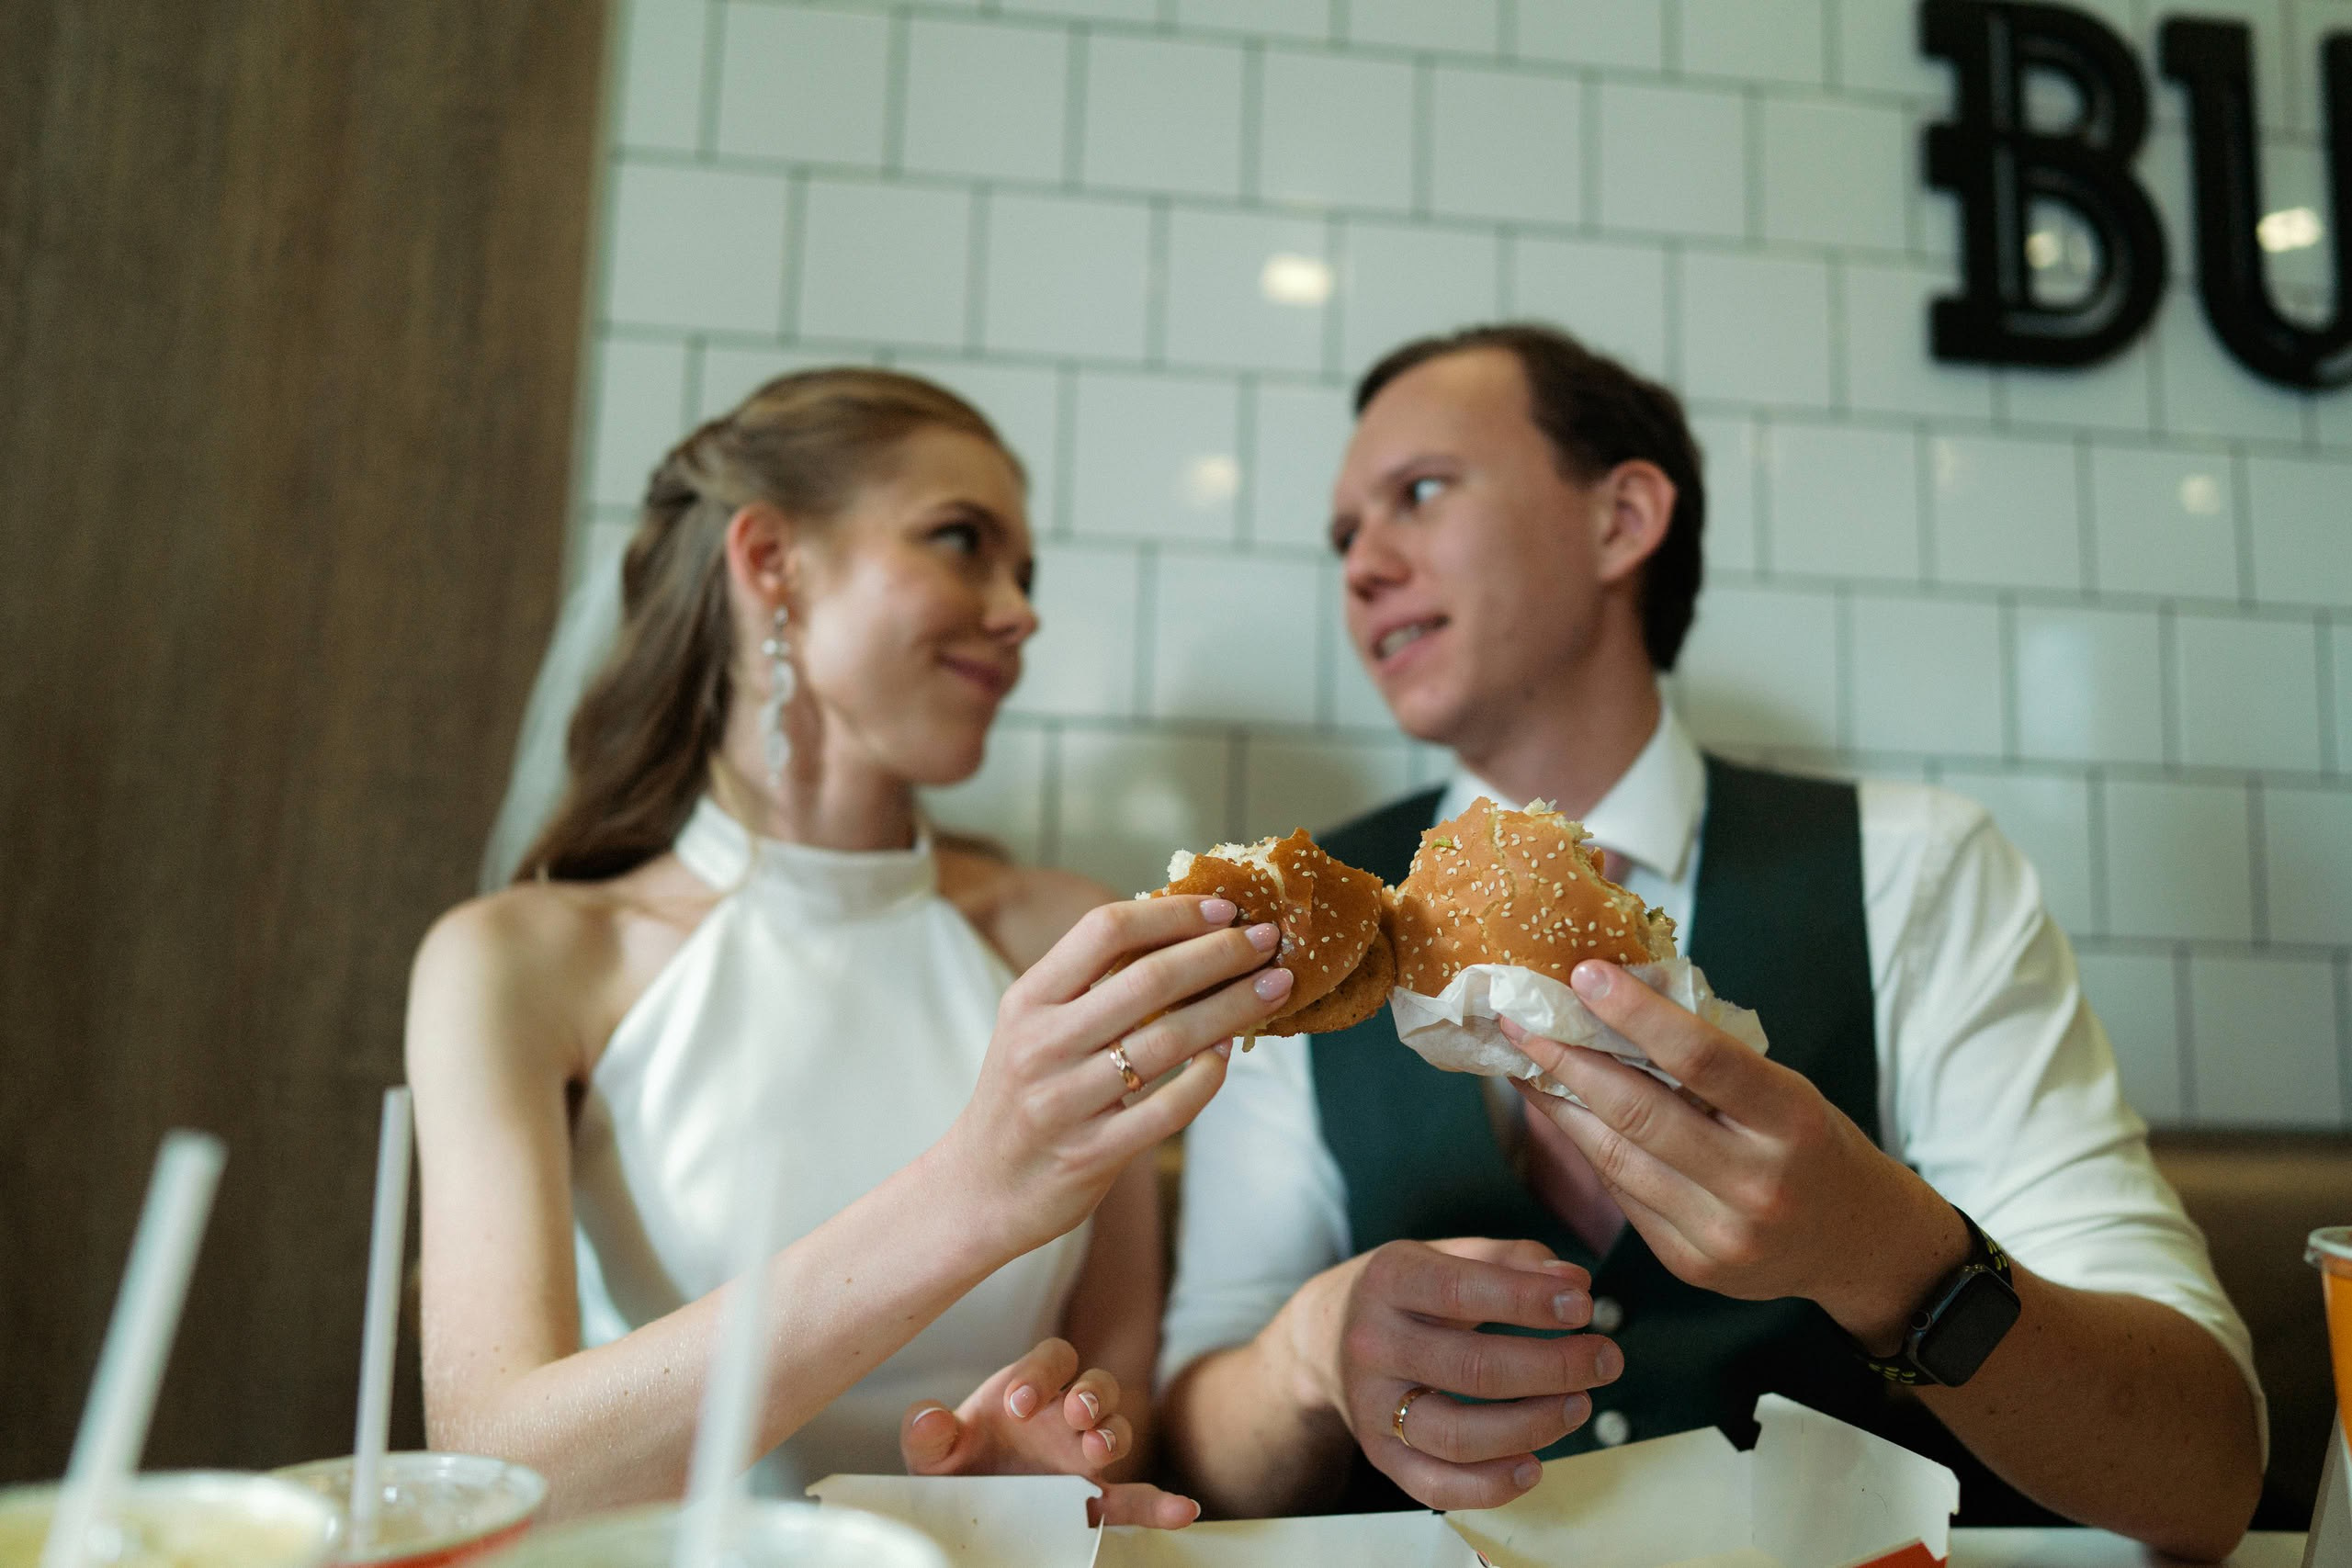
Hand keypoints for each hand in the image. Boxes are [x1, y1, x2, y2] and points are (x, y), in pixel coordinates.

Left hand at [898, 1338, 1199, 1529]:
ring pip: (1117, 1428)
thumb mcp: (934, 1452)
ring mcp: (1083, 1455)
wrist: (967, 1508)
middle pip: (1097, 1384)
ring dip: (1113, 1434)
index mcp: (1030, 1390)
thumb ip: (929, 1433)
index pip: (1052, 1360)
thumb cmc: (957, 1467)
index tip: (1018, 1403)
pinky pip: (1134, 1497)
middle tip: (1074, 1412)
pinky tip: (1183, 1509)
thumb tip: (928, 1419)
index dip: (1041, 1374)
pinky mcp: (1094, 1499)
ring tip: (1097, 1449)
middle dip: (1091, 1394)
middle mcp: (1065, 1416)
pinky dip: (1159, 1504)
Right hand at [941, 895, 1294, 1257]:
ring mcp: (1065, 1102)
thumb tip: (1180, 931)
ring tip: (1273, 988)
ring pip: (1168, 1041)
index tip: (1225, 909)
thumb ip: (1088, 984)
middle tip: (1267, 941)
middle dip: (1219, 954)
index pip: (1105, 931)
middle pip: (1149, 980)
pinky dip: (1207, 1077)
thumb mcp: (1032, 1027)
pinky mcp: (1091, 1153)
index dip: (1173, 914)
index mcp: (1029, 1000)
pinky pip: (1167, 1109)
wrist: (978, 1189)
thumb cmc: (1021, 1094)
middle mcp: (1042, 1045)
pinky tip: (1229, 1053)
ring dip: (1232, 1008)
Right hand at [1285, 1237, 1615, 1510]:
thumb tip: (1575, 1285)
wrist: (1324, 1337)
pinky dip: (1490, 1487)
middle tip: (1606, 1359)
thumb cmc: (1409, 1292)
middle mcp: (1373, 1343)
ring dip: (1534, 1426)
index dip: (1529, 1301)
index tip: (1583, 1307)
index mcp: (1390, 1279)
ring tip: (1580, 1406)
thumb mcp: (1448, 1255)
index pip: (1463, 1290)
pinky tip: (1534, 1466)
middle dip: (1553, 1367)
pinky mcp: (1379, 1454)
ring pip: (1457, 1435)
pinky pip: (1434, 1486)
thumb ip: (1513, 1261)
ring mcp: (1372, 1405)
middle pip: (1472, 1368)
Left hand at [1507, 960, 1967, 1348]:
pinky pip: (1623, 1195)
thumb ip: (1711, 1058)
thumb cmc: (1813, 1145)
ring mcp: (1721, 1234)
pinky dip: (1588, 1148)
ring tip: (1523, 1061)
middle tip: (1519, 1018)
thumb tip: (1619, 997)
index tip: (1583, 974)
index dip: (1637, 1014)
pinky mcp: (1691, 1265)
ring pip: (1615, 1157)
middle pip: (1640, 1112)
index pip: (1703, 1058)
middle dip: (1567, 1059)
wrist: (1858, 1243)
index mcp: (1791, 1122)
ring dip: (1559, 1104)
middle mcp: (1757, 1184)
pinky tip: (1562, 1113)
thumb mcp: (1786, 1089)